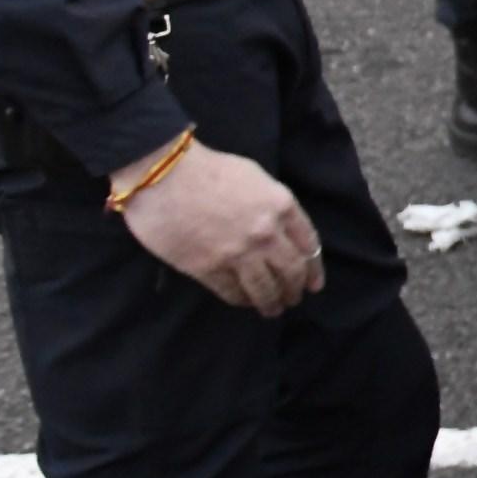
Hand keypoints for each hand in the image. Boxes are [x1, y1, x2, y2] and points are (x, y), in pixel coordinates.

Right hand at [121, 141, 324, 313]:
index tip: (313, 283)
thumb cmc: (207, 169)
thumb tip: (281, 230)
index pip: (309, 245)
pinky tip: (244, 302)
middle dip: (295, 289)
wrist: (162, 175)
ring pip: (265, 289)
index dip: (313, 269)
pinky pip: (232, 292)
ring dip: (271, 302)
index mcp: (281, 206)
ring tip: (273, 309)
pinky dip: (241, 300)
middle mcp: (266, 234)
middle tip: (293, 299)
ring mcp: (237, 254)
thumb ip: (272, 205)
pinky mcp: (207, 268)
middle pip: (292, 271)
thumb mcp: (255, 177)